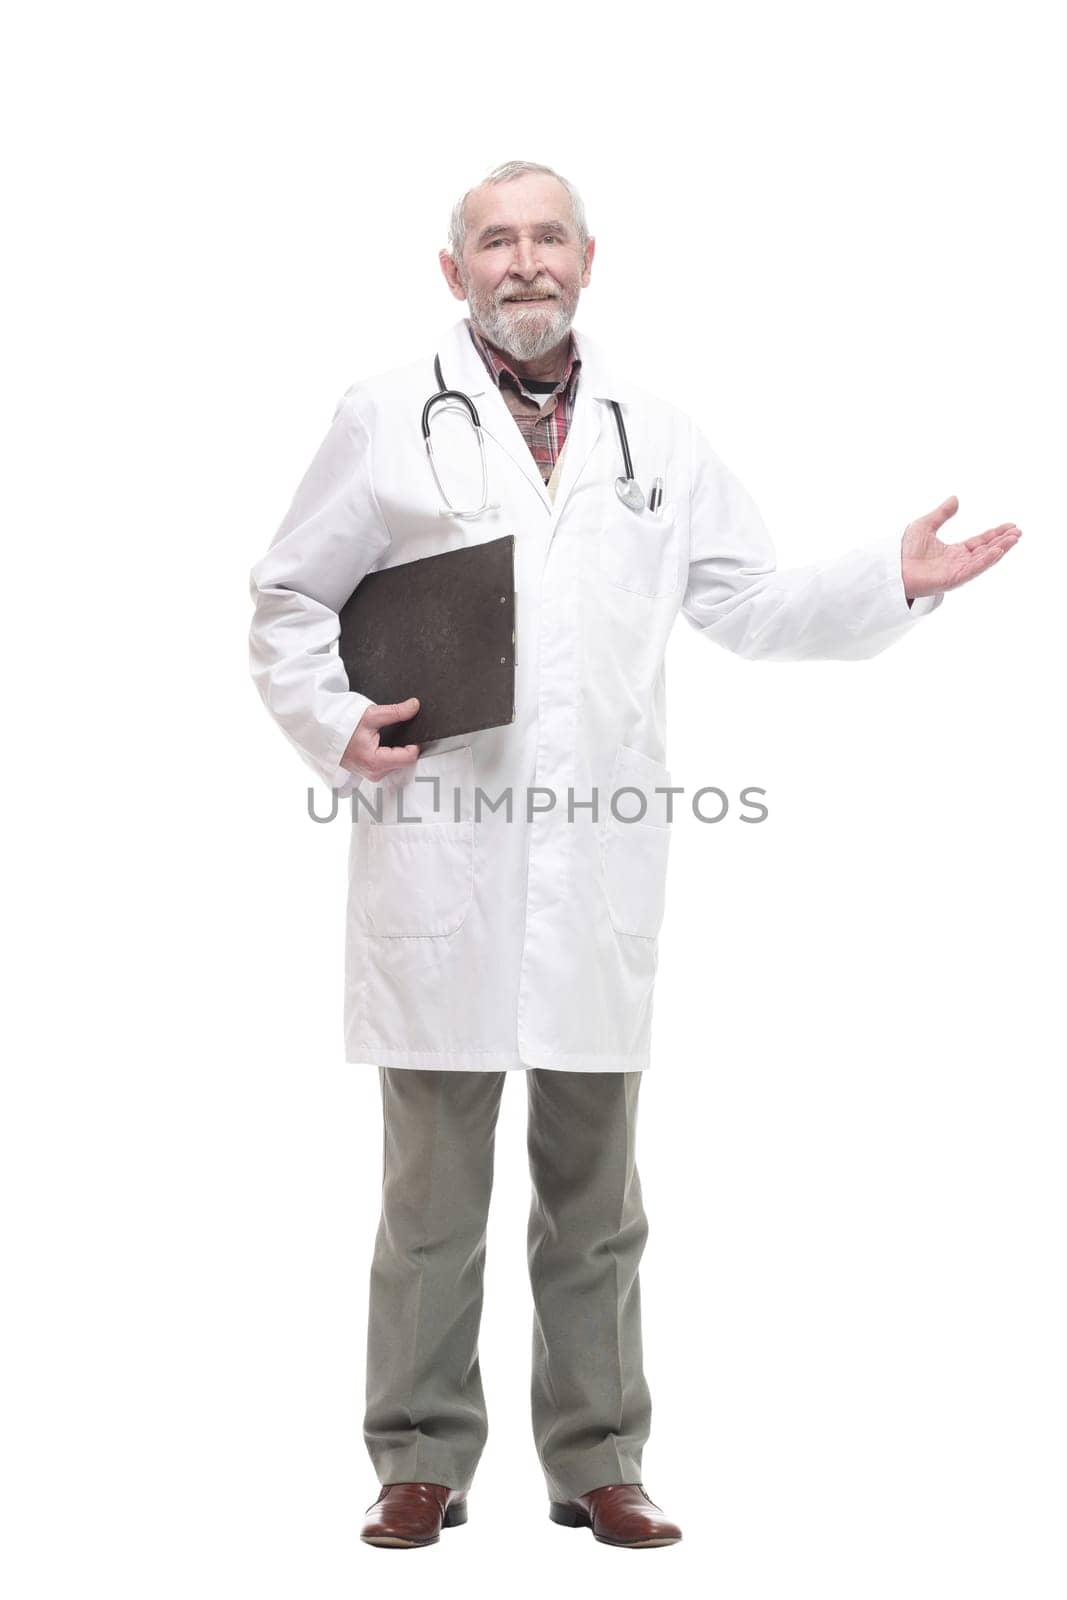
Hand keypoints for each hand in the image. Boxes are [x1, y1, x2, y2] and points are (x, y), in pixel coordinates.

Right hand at [340, 697, 420, 779]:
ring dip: (397, 751)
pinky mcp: (372, 774)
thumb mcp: (371, 715)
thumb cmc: (344, 727)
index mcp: (375, 761)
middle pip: (406, 761)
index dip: (414, 743)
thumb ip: (396, 712)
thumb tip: (414, 706)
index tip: (412, 733)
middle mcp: (375, 773)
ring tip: (384, 738)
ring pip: (399, 763)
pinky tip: (382, 745)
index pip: (409, 757)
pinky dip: (390, 755)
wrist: (327, 735)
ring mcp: (373, 775)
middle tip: (393, 733)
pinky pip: (390, 765)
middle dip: (405, 746)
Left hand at [901, 496, 1021, 599]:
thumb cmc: (904, 551)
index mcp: (954, 552)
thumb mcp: (925, 525)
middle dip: (1002, 541)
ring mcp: (957, 571)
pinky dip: (987, 560)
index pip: (980, 542)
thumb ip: (942, 514)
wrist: (892, 567)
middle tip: (1018, 532)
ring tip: (1014, 538)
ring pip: (984, 560)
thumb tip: (955, 499)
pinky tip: (998, 551)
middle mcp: (959, 562)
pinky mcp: (953, 579)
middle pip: (986, 550)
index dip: (995, 534)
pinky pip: (974, 569)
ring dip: (1000, 549)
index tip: (1010, 526)